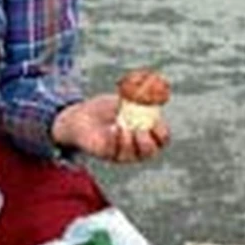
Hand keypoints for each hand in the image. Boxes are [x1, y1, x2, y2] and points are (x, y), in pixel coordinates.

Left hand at [51, 93, 169, 162]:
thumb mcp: (124, 99)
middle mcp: (137, 146)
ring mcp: (123, 152)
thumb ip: (138, 97)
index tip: (158, 122)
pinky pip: (117, 152)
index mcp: (145, 132)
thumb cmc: (105, 107)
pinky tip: (113, 129)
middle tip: (140, 130)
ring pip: (135, 155)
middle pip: (152, 152)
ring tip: (122, 127)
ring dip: (131, 141)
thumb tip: (152, 89)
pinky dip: (117, 140)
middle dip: (148, 142)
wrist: (81, 115)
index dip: (163, 132)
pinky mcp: (108, 154)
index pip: (162, 139)